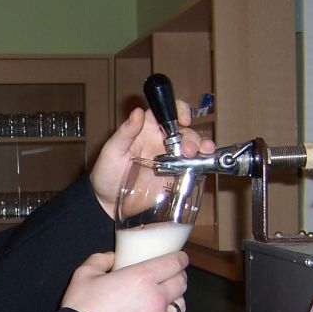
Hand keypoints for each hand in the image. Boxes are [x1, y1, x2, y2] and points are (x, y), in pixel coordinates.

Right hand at [61, 251, 188, 311]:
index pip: (174, 263)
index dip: (180, 258)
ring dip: (177, 298)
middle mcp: (156, 298)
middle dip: (179, 275)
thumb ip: (99, 260)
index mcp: (141, 278)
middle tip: (172, 274)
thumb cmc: (81, 310)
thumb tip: (110, 258)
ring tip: (168, 297)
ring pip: (181, 305)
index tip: (179, 257)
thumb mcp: (84, 274)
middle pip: (181, 283)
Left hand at [90, 102, 215, 217]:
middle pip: (183, 130)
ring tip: (203, 152)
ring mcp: (170, 157)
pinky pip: (192, 165)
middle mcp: (161, 140)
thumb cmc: (106, 173)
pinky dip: (202, 162)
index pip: (166, 110)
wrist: (107, 202)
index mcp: (146, 128)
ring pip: (192, 145)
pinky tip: (206, 163)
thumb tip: (138, 112)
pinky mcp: (175, 175)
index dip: (178, 109)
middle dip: (191, 136)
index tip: (183, 118)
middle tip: (187, 150)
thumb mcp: (112, 151)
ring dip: (201, 146)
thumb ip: (125, 133)